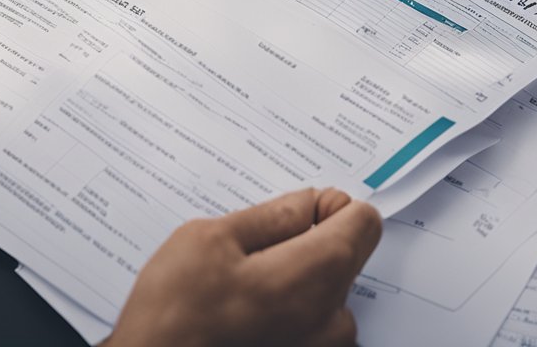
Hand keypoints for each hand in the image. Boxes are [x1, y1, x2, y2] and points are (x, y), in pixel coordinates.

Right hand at [106, 188, 381, 346]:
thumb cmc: (174, 313)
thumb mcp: (209, 238)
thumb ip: (271, 216)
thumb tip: (310, 203)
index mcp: (309, 278)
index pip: (362, 222)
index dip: (331, 205)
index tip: (299, 211)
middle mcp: (328, 317)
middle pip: (350, 253)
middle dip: (314, 238)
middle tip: (259, 249)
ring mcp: (321, 346)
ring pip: (333, 286)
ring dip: (300, 275)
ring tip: (247, 284)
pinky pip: (319, 319)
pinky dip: (294, 306)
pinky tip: (251, 309)